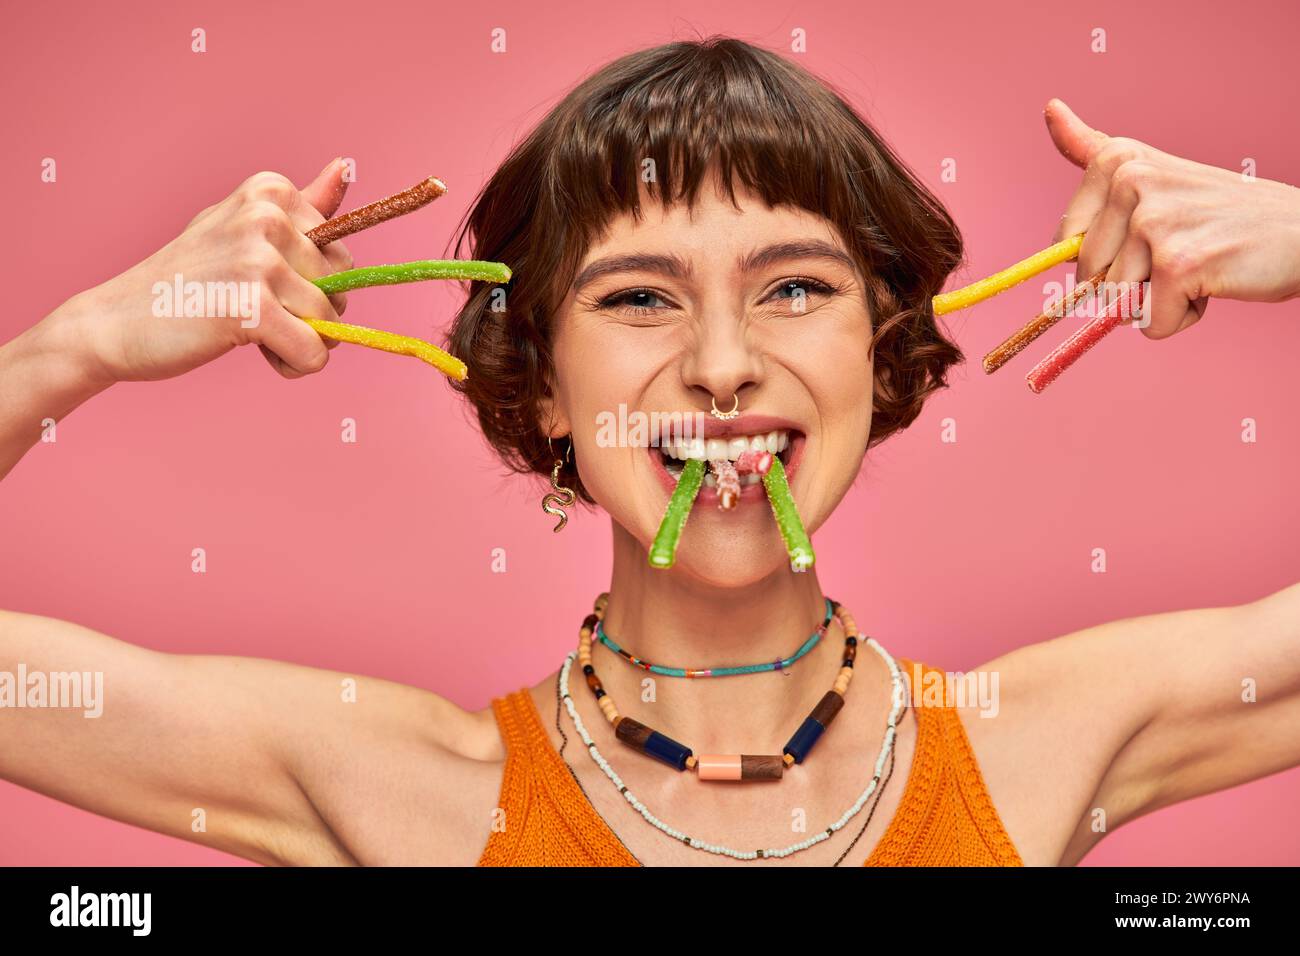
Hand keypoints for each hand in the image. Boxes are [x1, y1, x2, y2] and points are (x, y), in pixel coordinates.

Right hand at [56, 158, 354, 383]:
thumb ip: (301, 207)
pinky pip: (314, 354)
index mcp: (271, 191)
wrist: (113, 321)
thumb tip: (347, 165)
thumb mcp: (242, 228)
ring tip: (245, 327)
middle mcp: (267, 215)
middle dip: (307, 315)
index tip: (260, 282)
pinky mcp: (252, 306)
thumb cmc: (188, 279)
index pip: (342, 256)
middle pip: (341, 290)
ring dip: (297, 342)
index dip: (310, 285)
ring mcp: (259, 259)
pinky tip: (252, 350)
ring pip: (330, 325)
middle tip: (249, 309)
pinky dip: (292, 365)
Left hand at [1046, 98, 1299, 337]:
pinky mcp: (1177, 262)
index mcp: (1119, 161)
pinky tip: (1212, 281)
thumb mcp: (1153, 168)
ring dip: (1158, 299)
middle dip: (1130, 284)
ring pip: (1116, 303)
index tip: (1147, 234)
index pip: (1064, 242)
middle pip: (1088, 277)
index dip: (1102, 259)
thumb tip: (1049, 107)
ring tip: (1199, 264)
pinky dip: (1180, 317)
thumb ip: (1096, 148)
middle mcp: (1132, 182)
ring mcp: (1153, 221)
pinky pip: (1149, 322)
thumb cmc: (1222, 211)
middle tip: (1181, 251)